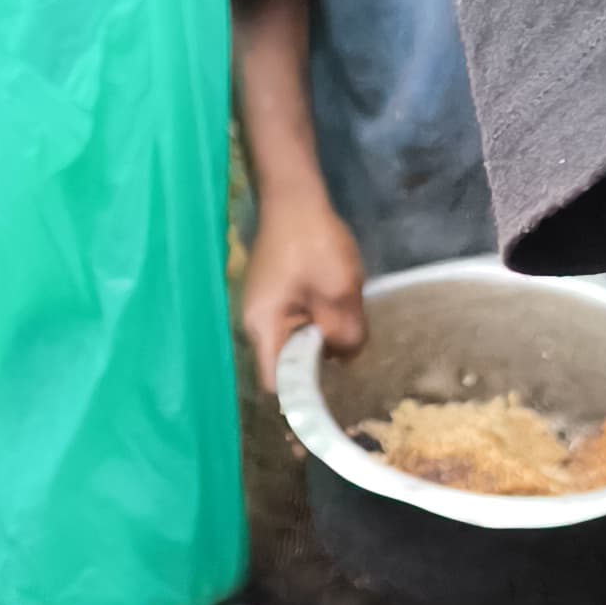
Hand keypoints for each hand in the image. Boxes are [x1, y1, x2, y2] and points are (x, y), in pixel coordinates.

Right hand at [239, 188, 365, 390]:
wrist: (294, 196)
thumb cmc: (313, 243)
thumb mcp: (340, 292)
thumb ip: (347, 333)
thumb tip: (347, 358)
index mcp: (264, 328)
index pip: (277, 384)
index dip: (301, 400)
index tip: (327, 408)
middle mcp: (258, 325)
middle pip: (286, 366)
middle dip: (316, 372)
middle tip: (347, 375)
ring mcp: (266, 309)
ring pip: (295, 345)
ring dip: (321, 346)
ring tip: (347, 343)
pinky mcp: (277, 297)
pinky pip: (298, 325)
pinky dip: (319, 328)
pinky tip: (340, 317)